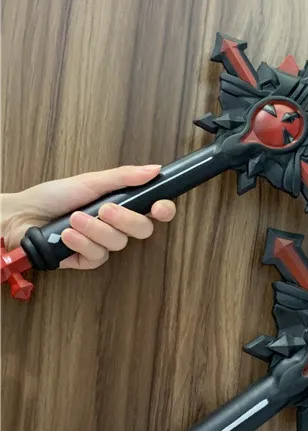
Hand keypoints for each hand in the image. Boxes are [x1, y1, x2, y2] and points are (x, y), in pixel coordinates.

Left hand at [1, 165, 176, 269]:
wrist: (20, 216)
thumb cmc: (52, 196)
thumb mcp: (90, 180)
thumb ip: (125, 177)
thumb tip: (155, 169)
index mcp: (122, 204)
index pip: (154, 211)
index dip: (163, 210)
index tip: (159, 207)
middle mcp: (116, 225)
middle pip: (143, 230)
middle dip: (125, 220)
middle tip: (105, 209)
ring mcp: (104, 244)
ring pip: (119, 243)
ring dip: (95, 229)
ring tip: (74, 218)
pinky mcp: (88, 260)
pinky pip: (98, 256)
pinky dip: (82, 243)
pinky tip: (68, 235)